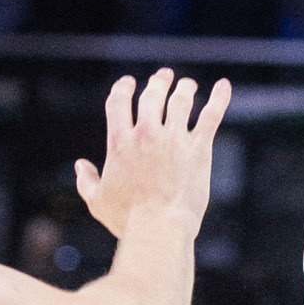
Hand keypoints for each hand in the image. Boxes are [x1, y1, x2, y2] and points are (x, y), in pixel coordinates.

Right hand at [73, 67, 229, 245]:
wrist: (158, 228)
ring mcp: (173, 139)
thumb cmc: (127, 220)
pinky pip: (211, 115)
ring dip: (184, 88)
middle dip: (157, 82)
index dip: (123, 88)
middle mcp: (145, 134)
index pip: (118, 103)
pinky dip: (219, 98)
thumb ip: (86, 181)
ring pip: (180, 101)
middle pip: (151, 96)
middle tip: (163, 76)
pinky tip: (223, 86)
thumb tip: (80, 166)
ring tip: (186, 85)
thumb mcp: (97, 202)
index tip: (129, 83)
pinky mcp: (198, 148)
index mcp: (119, 143)